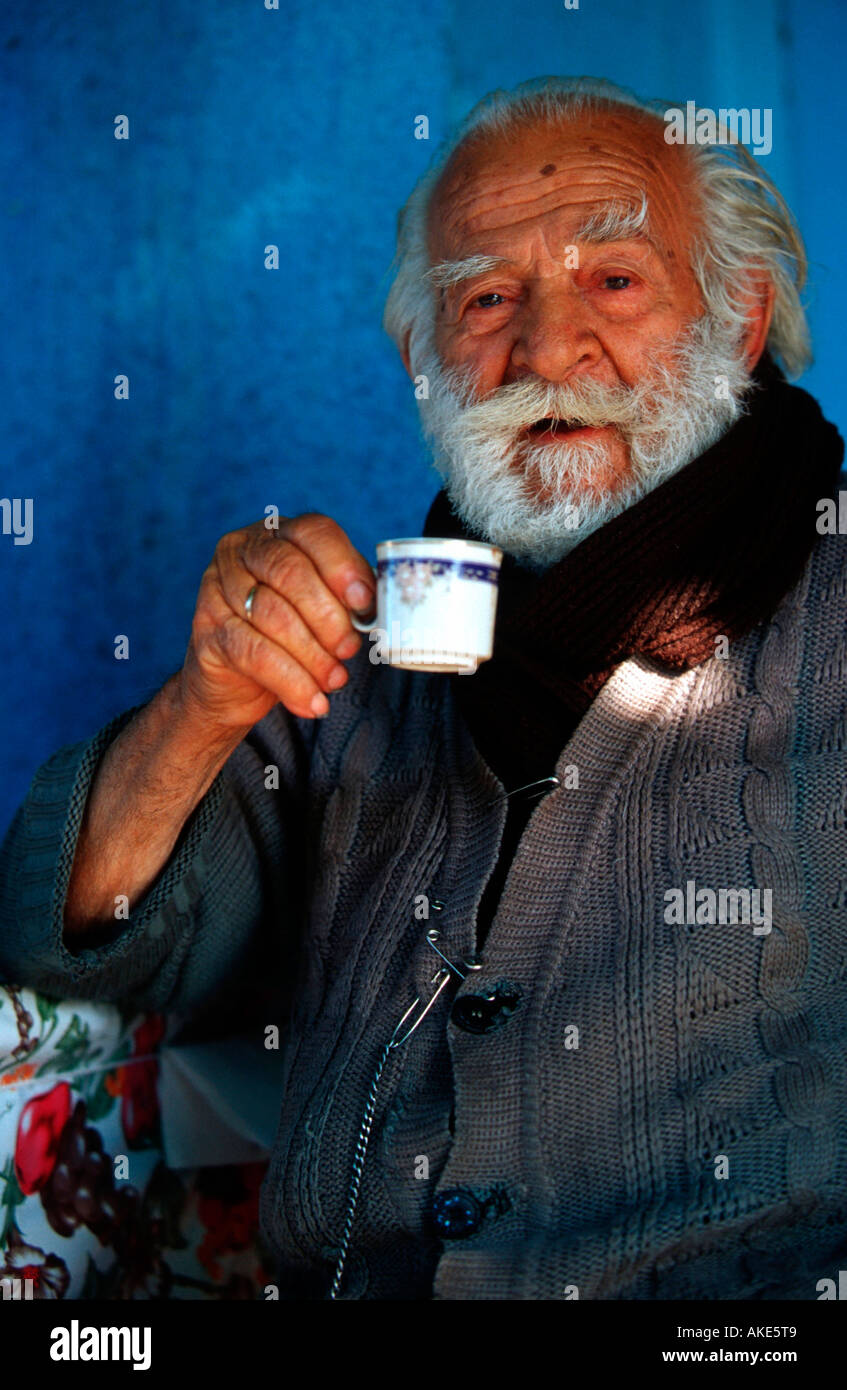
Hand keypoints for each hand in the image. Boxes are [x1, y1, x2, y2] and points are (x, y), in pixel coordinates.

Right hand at [177, 513, 375, 730]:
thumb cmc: (289, 635)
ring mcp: (218, 587)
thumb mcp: (323, 608)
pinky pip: (254, 653)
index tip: (364, 604)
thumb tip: (374, 609)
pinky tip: (312, 701)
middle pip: (290, 572)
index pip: (313, 532)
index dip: (342, 566)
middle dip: (328, 616)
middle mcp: (242, 550)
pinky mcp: (208, 630)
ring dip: (313, 655)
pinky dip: (291, 681)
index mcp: (279, 533)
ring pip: (273, 615)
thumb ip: (347, 598)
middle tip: (350, 650)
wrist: (236, 682)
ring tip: (335, 680)